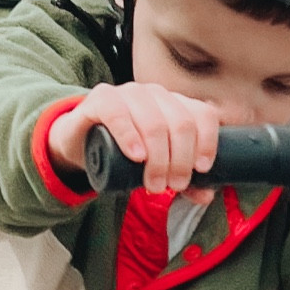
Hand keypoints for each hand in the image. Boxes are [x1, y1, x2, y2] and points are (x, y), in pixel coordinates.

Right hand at [47, 82, 219, 194]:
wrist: (81, 143)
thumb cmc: (125, 153)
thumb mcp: (156, 167)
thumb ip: (183, 181)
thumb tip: (207, 196)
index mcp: (175, 104)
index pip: (203, 115)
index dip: (208, 142)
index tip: (202, 170)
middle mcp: (155, 94)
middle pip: (181, 124)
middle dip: (181, 161)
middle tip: (172, 186)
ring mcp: (128, 93)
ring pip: (154, 122)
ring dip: (159, 158)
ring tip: (153, 184)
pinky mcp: (101, 99)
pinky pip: (118, 112)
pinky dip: (130, 136)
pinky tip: (136, 156)